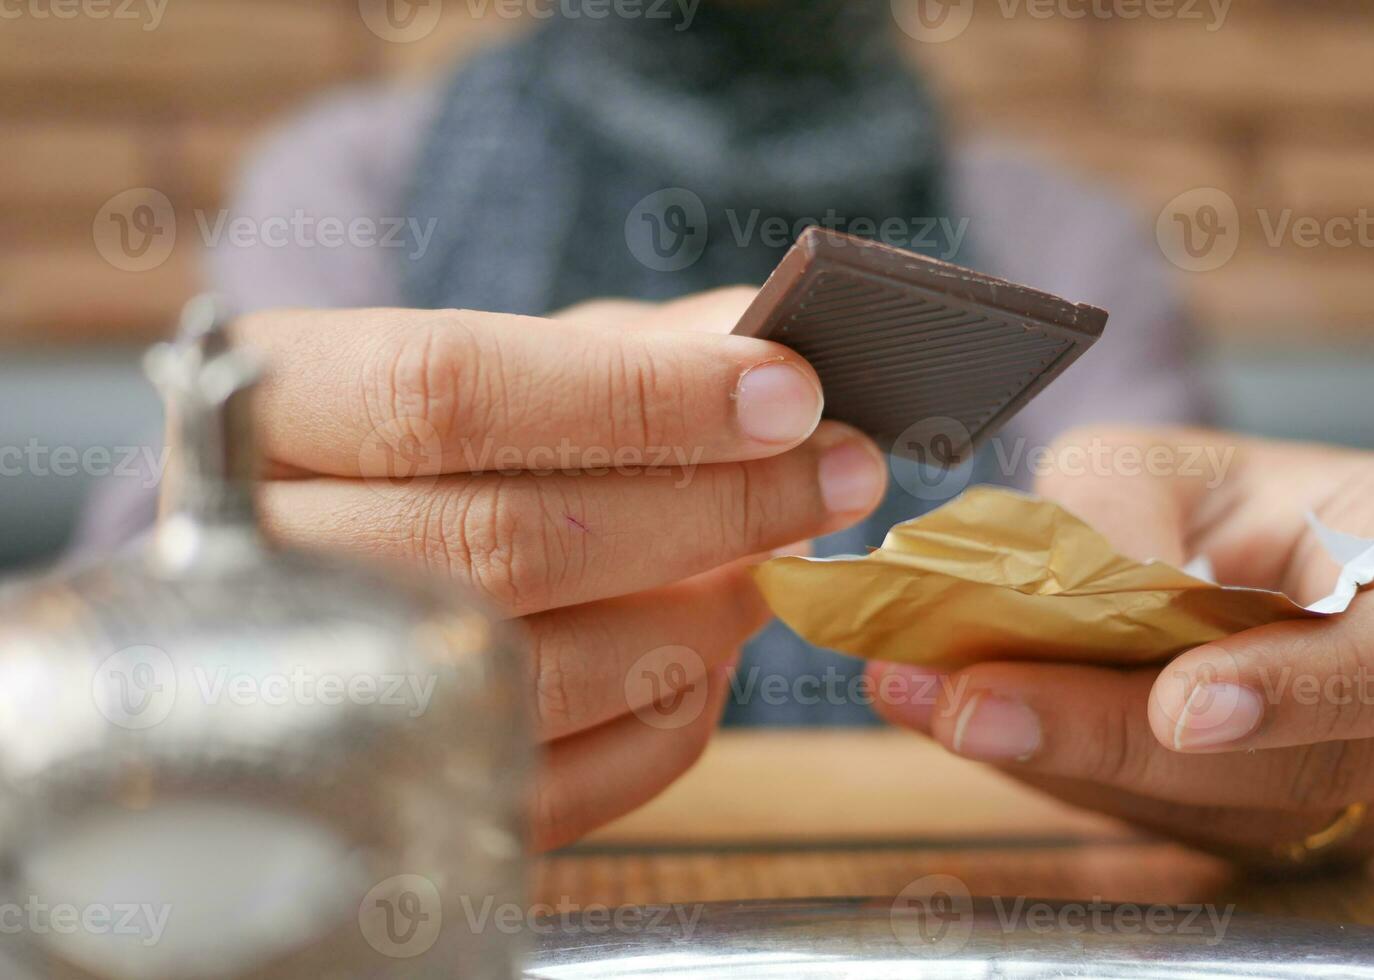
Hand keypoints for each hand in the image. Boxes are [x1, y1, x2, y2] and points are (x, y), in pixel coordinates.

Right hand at [234, 288, 888, 848]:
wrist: (342, 552)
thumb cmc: (446, 439)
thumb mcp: (520, 355)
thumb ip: (636, 347)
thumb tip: (767, 348)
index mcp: (276, 401)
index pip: (448, 391)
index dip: (637, 397)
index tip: (788, 393)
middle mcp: (261, 551)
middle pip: (503, 541)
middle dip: (709, 507)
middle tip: (835, 475)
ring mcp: (315, 688)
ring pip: (532, 671)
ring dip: (696, 616)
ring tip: (770, 559)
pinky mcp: (395, 793)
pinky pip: (558, 783)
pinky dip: (668, 715)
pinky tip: (710, 647)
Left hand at [871, 425, 1373, 868]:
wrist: (1302, 570)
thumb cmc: (1262, 502)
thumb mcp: (1197, 461)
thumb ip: (1133, 506)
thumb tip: (1068, 591)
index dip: (1289, 692)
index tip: (1181, 702)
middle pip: (1272, 769)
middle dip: (1101, 736)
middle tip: (965, 700)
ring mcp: (1351, 802)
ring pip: (1203, 806)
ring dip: (1054, 761)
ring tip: (925, 701)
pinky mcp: (1272, 831)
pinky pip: (1164, 816)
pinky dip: (1060, 771)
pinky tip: (966, 724)